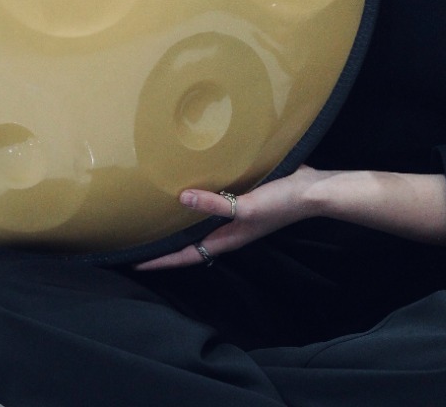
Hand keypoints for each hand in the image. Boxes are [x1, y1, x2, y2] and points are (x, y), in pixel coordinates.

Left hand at [134, 165, 320, 270]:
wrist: (311, 191)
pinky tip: (194, 184)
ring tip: (159, 212)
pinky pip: (215, 203)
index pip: (186, 256)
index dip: (161, 261)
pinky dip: (201, 200)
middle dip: (167, 243)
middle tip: (141, 236)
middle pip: (192, 242)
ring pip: (202, 222)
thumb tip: (181, 199)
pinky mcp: (244, 198)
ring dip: (183, 220)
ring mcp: (237, 215)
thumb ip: (214, 204)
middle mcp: (228, 230)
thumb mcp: (246, 206)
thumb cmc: (279, 203)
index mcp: (226, 238)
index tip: (135, 263)